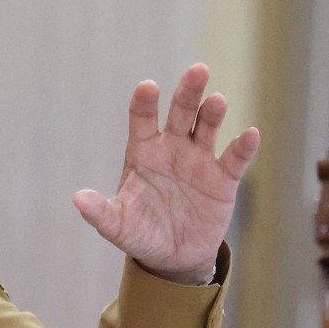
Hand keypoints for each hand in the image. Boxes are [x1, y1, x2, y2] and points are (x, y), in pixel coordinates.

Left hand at [73, 63, 259, 283]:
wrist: (173, 257)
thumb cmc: (140, 233)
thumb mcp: (117, 226)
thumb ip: (100, 212)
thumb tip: (78, 199)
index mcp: (143, 152)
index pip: (142, 120)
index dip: (145, 103)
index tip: (148, 87)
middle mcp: (172, 148)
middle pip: (180, 112)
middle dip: (188, 92)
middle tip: (198, 70)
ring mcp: (199, 160)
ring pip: (207, 127)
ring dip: (212, 113)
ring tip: (217, 100)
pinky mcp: (223, 179)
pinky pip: (234, 159)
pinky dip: (243, 147)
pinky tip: (250, 134)